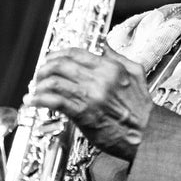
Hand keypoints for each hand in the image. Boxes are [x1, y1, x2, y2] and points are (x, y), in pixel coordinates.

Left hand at [28, 44, 151, 160]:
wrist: (148, 135)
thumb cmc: (142, 110)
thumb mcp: (136, 74)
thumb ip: (119, 57)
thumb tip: (105, 45)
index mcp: (110, 68)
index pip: (75, 53)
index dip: (58, 53)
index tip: (50, 58)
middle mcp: (98, 79)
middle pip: (61, 64)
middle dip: (44, 67)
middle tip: (40, 74)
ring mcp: (90, 96)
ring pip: (54, 81)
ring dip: (39, 84)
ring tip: (35, 89)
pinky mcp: (83, 114)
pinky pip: (55, 101)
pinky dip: (39, 100)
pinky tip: (33, 102)